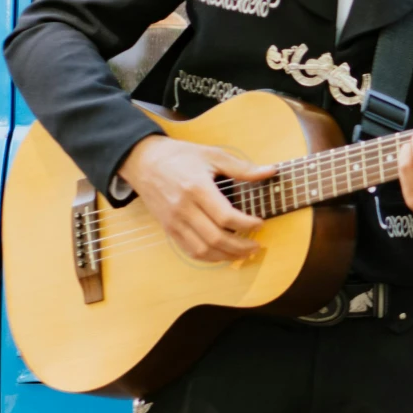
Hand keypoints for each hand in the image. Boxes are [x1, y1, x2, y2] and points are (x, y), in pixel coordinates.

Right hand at [120, 132, 274, 262]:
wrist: (143, 161)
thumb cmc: (179, 156)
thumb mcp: (212, 155)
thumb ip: (241, 168)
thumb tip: (270, 171)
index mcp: (196, 188)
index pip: (225, 216)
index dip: (246, 224)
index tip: (260, 223)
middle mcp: (183, 208)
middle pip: (215, 237)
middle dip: (240, 246)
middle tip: (258, 244)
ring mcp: (173, 221)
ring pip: (202, 249)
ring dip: (226, 256)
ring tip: (244, 253)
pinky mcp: (167, 228)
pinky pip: (189, 250)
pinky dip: (208, 257)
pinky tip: (223, 254)